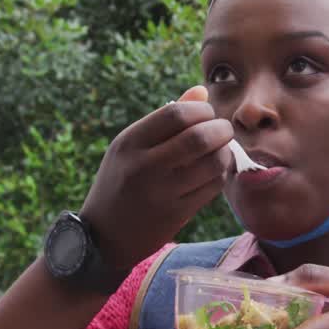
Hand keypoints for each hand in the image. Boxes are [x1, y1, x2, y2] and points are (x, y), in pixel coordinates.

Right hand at [80, 85, 233, 270]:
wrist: (103, 237)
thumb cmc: (121, 182)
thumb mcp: (130, 147)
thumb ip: (165, 119)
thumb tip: (201, 92)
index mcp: (129, 143)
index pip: (176, 113)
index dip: (201, 110)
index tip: (207, 114)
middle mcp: (143, 166)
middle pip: (199, 137)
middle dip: (222, 129)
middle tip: (224, 131)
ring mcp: (161, 193)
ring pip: (213, 163)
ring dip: (225, 153)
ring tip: (221, 151)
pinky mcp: (175, 215)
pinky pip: (212, 187)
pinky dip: (221, 175)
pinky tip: (214, 172)